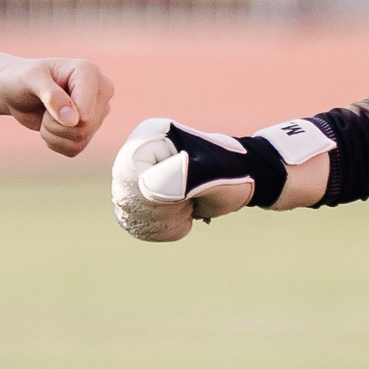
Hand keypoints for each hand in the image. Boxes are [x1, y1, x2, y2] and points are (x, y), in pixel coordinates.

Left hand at [0, 56, 113, 157]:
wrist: (17, 90)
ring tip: (45, 116)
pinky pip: (75, 149)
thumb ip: (51, 95)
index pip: (86, 113)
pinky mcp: (89, 129)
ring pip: (80, 140)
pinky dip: (55, 143)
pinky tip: (50, 126)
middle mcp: (101, 90)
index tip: (45, 102)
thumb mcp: (31, 80)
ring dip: (53, 134)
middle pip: (85, 128)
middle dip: (54, 125)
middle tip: (44, 108)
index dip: (60, 117)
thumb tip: (73, 120)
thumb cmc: (23, 78)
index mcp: (90, 72)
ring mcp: (98, 111)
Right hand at [111, 118, 270, 241]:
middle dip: (162, 211)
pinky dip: (161, 230)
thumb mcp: (210, 173)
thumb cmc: (231, 172)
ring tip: (188, 204)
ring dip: (164, 222)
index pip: (127, 176)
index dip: (153, 195)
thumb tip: (148, 188)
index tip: (185, 192)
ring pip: (128, 216)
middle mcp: (135, 154)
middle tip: (191, 199)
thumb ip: (179, 178)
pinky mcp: (139, 198)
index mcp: (147, 138)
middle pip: (126, 199)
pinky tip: (182, 215)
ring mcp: (135, 177)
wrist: (243, 182)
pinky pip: (135, 225)